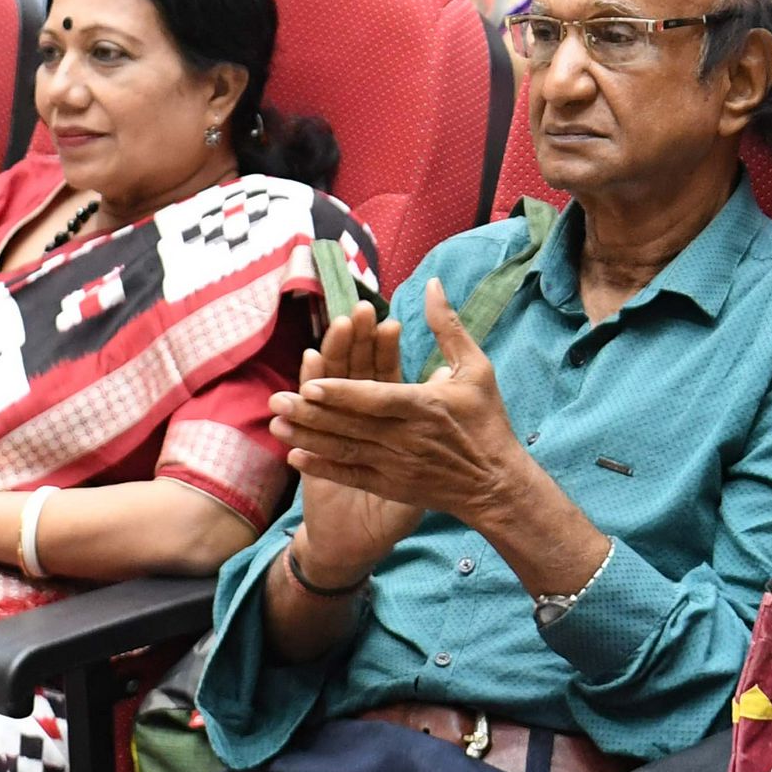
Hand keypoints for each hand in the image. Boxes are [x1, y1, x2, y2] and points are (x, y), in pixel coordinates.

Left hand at [273, 280, 533, 540]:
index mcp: (424, 406)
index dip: (341, 392)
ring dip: (308, 438)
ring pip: (344, 450)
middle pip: (351, 425)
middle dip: (310, 414)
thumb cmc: (487, 422)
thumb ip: (448, 327)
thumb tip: (431, 284)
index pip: (375, 398)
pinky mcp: (392, 487)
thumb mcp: (476, 369)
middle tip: (275, 401)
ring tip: (275, 425)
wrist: (496, 485)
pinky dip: (323, 467)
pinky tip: (296, 457)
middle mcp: (406, 438)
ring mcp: (397, 466)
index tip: (310, 384)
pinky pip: (351, 475)